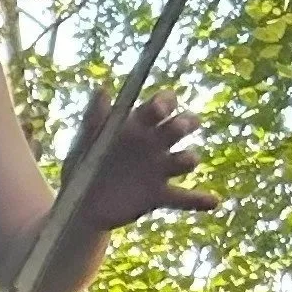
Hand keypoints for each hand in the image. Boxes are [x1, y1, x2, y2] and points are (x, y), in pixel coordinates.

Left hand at [68, 85, 219, 230]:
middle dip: (185, 124)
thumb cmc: (83, 163)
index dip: (165, 103)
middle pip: (183, 126)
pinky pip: (183, 197)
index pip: (164, 104)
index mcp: (139, 124)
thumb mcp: (85, 141)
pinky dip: (198, 199)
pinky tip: (213, 202)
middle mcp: (156, 143)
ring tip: (184, 162)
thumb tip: (102, 89)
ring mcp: (160, 169)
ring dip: (189, 158)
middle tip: (176, 129)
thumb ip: (94, 117)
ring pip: (187, 159)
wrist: (78, 203)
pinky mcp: (158, 195)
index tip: (157, 110)